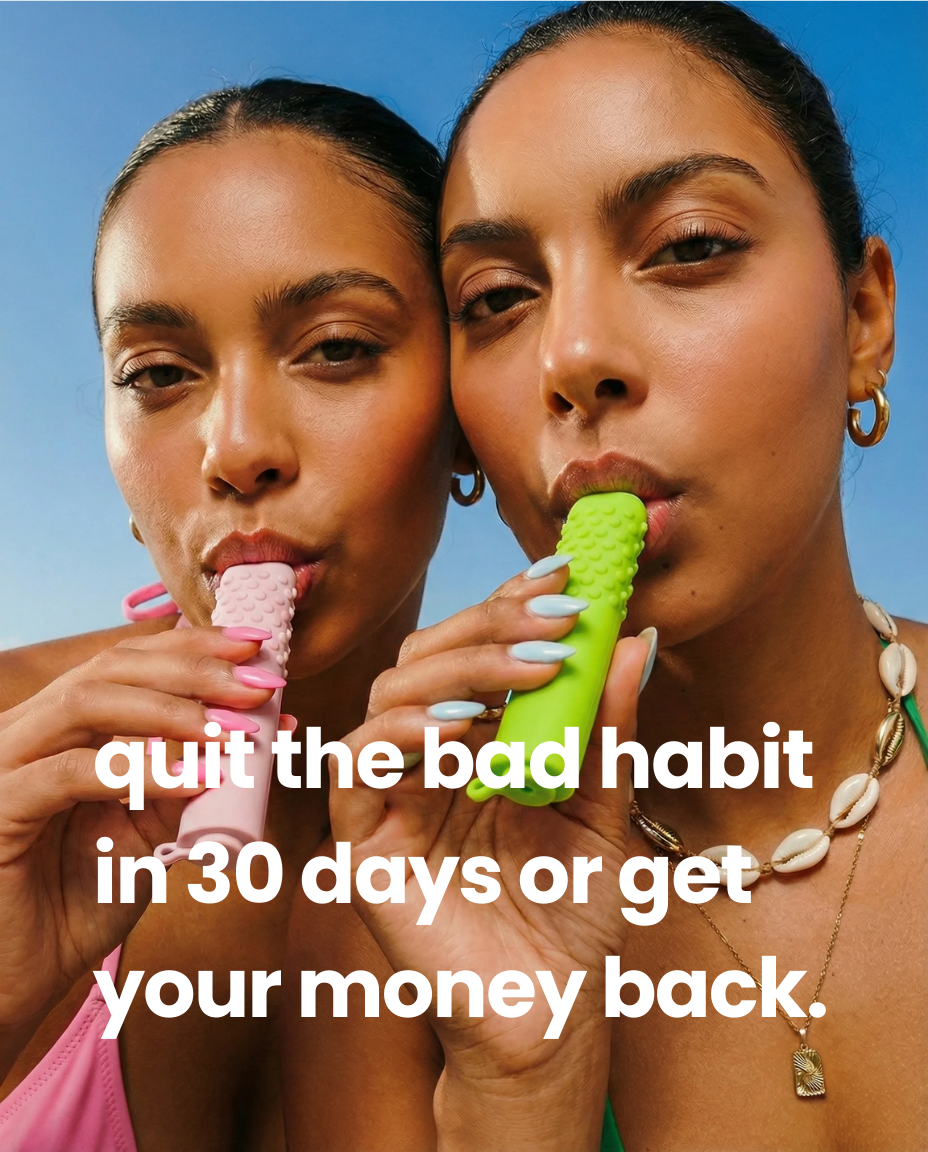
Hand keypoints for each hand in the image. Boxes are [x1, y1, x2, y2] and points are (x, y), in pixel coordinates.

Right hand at [0, 625, 277, 1037]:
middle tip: (264, 684)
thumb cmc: (77, 901)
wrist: (18, 979)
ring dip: (173, 711)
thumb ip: (183, 779)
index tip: (260, 649)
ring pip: (87, 704)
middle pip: (111, 667)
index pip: (128, 660)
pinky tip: (199, 778)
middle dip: (197, 670)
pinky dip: (139, 771)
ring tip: (238, 729)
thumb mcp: (148, 831)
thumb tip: (250, 733)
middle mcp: (27, 730)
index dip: (194, 647)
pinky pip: (69, 774)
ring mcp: (5, 764)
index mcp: (61, 725)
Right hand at [330, 565, 647, 1094]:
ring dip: (458, 667)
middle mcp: (428, 762)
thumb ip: (608, 732)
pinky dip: (400, 734)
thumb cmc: (573, 918)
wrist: (550, 1018)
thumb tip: (634, 643)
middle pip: (426, 656)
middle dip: (490, 624)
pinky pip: (355, 768)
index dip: (509, 605)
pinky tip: (461, 732)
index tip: (565, 576)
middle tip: (556, 618)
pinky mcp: (365, 844)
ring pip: (388, 695)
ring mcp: (393, 800)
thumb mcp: (604, 810)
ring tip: (531, 670)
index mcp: (478, 746)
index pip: (474, 651)